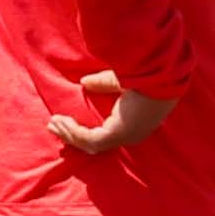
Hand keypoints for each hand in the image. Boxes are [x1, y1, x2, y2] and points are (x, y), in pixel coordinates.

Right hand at [47, 71, 176, 157]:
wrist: (162, 71)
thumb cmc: (149, 73)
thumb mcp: (121, 79)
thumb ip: (104, 83)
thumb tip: (85, 82)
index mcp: (138, 124)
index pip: (109, 135)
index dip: (86, 132)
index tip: (68, 122)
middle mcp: (133, 134)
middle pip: (96, 143)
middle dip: (72, 136)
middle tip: (53, 125)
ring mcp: (127, 137)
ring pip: (90, 143)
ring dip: (69, 133)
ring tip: (52, 123)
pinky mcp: (118, 134)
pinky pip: (89, 139)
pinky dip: (73, 132)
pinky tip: (61, 120)